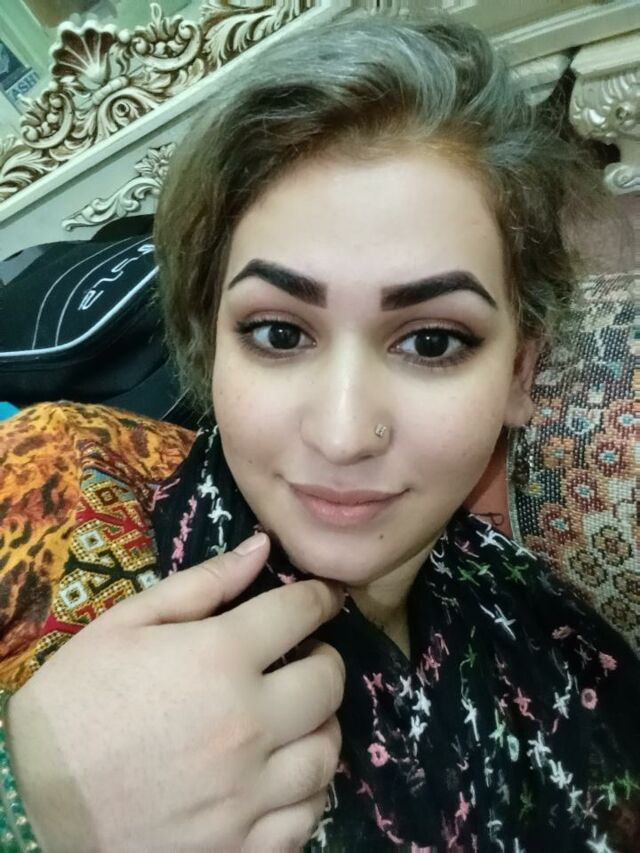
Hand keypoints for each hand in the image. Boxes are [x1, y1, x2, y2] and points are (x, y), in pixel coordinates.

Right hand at [8, 532, 344, 851]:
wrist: (30, 799)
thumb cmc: (76, 699)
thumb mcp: (125, 623)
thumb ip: (202, 583)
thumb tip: (261, 547)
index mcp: (220, 658)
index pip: (301, 613)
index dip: (319, 599)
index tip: (321, 599)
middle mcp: (248, 723)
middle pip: (328, 682)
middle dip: (325, 659)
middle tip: (305, 658)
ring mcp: (248, 793)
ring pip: (326, 752)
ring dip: (322, 724)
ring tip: (297, 716)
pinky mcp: (241, 848)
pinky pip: (306, 818)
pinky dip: (307, 792)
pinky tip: (283, 776)